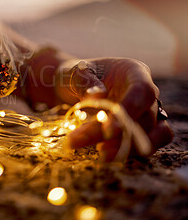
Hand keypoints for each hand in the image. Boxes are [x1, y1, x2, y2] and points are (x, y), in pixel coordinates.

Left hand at [55, 57, 172, 160]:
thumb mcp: (73, 73)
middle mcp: (146, 92)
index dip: (130, 110)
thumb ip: (84, 83)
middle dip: (114, 134)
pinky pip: (147, 144)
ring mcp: (148, 112)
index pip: (142, 91)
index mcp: (134, 71)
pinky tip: (105, 155)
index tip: (108, 130)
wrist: (72, 88)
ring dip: (129, 147)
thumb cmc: (75, 76)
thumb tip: (98, 95)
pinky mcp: (141, 130)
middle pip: (143, 117)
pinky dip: (129, 152)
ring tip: (101, 154)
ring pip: (154, 134)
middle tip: (79, 140)